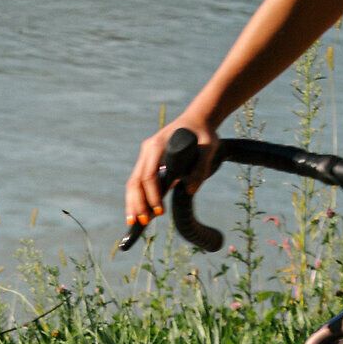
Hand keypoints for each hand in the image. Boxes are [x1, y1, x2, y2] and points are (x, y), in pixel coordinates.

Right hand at [126, 114, 220, 230]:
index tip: (160, 211)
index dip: (152, 195)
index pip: (149, 175)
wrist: (197, 120)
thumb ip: (200, 167)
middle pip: (135, 181)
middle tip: (143, 222)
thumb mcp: (208, 147)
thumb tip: (189, 190)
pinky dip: (136, 199)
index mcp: (157, 145)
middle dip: (137, 203)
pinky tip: (138, 213)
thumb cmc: (203, 133)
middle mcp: (147, 150)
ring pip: (133, 183)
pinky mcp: (147, 163)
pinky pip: (138, 183)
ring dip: (133, 204)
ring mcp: (145, 157)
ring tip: (133, 223)